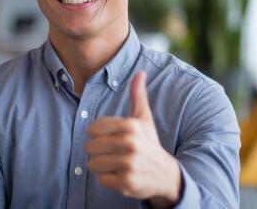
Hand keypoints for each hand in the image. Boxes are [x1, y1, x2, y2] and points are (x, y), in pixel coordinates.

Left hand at [85, 71, 181, 207]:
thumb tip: (140, 72)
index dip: (99, 136)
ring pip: (92, 164)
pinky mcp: (126, 183)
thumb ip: (138, 96)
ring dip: (102, 167)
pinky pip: (101, 180)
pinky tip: (122, 176)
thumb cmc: (150, 144)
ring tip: (118, 165)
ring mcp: (128, 164)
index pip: (92, 129)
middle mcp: (130, 143)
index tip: (113, 139)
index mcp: (130, 126)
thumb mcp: (144, 119)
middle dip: (99, 152)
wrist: (167, 175)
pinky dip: (108, 180)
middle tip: (115, 154)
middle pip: (89, 147)